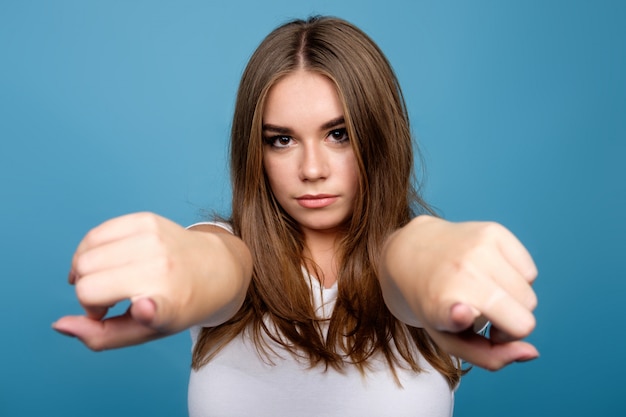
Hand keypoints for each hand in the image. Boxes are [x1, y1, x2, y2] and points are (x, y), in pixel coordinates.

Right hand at [53, 212, 249, 350]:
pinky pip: (93, 235)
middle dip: (88, 298)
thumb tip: (60, 324)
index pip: (156, 308)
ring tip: (106, 282)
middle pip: (87, 284)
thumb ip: (100, 337)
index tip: (145, 307)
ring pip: (84, 257)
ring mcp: (154, 239)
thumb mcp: (146, 333)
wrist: (215, 268)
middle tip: (108, 303)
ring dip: (85, 274)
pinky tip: (103, 263)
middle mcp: (162, 267)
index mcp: (169, 303)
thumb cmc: (176, 305)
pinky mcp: (146, 220)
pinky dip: (88, 251)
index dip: (147, 309)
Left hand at [380, 215, 538, 369]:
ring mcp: (479, 248)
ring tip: (486, 295)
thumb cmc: (436, 302)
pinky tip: (491, 274)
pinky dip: (517, 279)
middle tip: (486, 317)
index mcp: (439, 303)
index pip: (455, 313)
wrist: (413, 251)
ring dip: (513, 303)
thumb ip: (490, 357)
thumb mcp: (448, 339)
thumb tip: (531, 352)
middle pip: (524, 322)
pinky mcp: (494, 231)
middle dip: (510, 327)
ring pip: (530, 298)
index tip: (460, 311)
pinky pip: (530, 273)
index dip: (460, 315)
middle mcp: (460, 271)